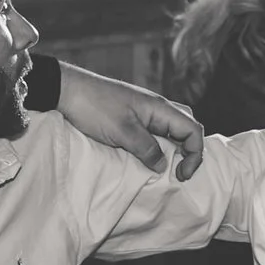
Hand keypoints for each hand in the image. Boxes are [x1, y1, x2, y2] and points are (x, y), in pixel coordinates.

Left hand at [56, 62, 205, 179]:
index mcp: (160, 108)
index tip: (181, 174)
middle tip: (177, 172)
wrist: (69, 90)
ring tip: (164, 168)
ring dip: (174, 149)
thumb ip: (147, 149)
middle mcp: (157, 108)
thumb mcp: (122, 132)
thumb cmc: (95, 107)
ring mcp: (145, 111)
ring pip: (171, 130)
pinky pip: (155, 131)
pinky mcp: (133, 116)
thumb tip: (163, 165)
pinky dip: (159, 146)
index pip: (193, 129)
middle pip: (187, 127)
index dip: (195, 154)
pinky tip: (149, 158)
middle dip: (189, 151)